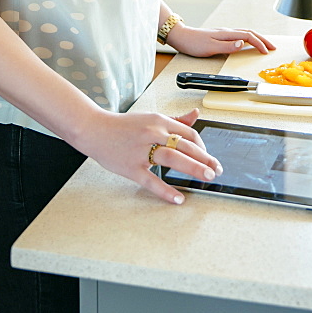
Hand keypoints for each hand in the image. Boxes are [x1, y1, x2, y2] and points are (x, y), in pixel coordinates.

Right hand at [85, 108, 222, 204]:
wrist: (95, 129)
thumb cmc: (123, 126)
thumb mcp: (150, 118)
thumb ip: (175, 119)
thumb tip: (196, 115)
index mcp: (159, 121)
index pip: (188, 134)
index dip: (202, 147)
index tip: (209, 157)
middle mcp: (152, 133)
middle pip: (185, 146)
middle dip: (205, 158)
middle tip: (216, 169)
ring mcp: (141, 151)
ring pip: (173, 159)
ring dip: (193, 168)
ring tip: (206, 177)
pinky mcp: (131, 168)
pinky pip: (152, 181)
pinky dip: (166, 191)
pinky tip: (178, 197)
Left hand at [168, 24, 275, 57]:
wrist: (182, 37)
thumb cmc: (194, 43)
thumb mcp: (210, 47)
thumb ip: (228, 46)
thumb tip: (243, 44)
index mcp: (227, 33)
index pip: (248, 36)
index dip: (259, 44)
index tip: (266, 52)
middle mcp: (227, 31)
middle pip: (250, 32)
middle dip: (263, 39)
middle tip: (273, 47)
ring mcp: (224, 33)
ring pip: (246, 33)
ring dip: (257, 38)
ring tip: (265, 45)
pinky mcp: (221, 36)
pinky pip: (240, 36)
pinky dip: (249, 39)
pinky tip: (249, 43)